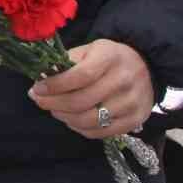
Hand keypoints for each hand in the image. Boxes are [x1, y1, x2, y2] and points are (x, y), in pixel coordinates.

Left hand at [29, 39, 154, 138]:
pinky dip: (79, 128)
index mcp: (110, 57)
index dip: (55, 85)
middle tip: (39, 101)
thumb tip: (39, 81)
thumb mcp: (88, 50)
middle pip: (81, 101)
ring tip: (55, 110)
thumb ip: (65, 63)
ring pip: (89, 120)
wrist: (145, 66)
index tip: (37, 89)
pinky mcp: (135, 120)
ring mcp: (131, 103)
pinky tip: (71, 119)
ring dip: (64, 117)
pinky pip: (100, 132)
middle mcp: (124, 80)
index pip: (80, 76)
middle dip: (53, 104)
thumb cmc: (108, 58)